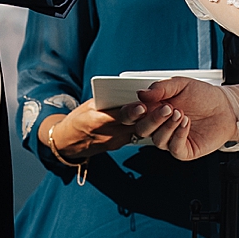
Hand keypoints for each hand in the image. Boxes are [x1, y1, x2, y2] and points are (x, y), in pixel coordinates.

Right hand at [41, 99, 179, 163]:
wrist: (68, 143)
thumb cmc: (78, 119)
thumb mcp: (87, 106)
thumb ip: (107, 100)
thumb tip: (128, 92)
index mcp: (96, 121)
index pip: (117, 117)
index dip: (132, 112)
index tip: (143, 106)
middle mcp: (108, 135)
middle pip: (134, 127)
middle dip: (152, 119)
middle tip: (167, 109)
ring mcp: (115, 143)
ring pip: (138, 133)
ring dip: (155, 124)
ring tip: (170, 114)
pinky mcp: (119, 145)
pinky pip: (136, 136)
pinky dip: (147, 128)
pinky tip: (160, 120)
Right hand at [135, 77, 237, 160]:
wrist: (225, 108)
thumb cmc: (203, 97)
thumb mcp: (181, 84)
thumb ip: (161, 88)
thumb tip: (141, 93)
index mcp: (152, 110)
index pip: (131, 116)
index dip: (130, 114)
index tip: (140, 107)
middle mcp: (158, 127)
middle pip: (141, 130)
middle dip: (153, 119)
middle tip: (168, 107)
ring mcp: (170, 140)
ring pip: (157, 140)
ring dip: (168, 126)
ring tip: (182, 113)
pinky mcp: (182, 150)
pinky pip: (173, 148)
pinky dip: (179, 134)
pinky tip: (186, 123)